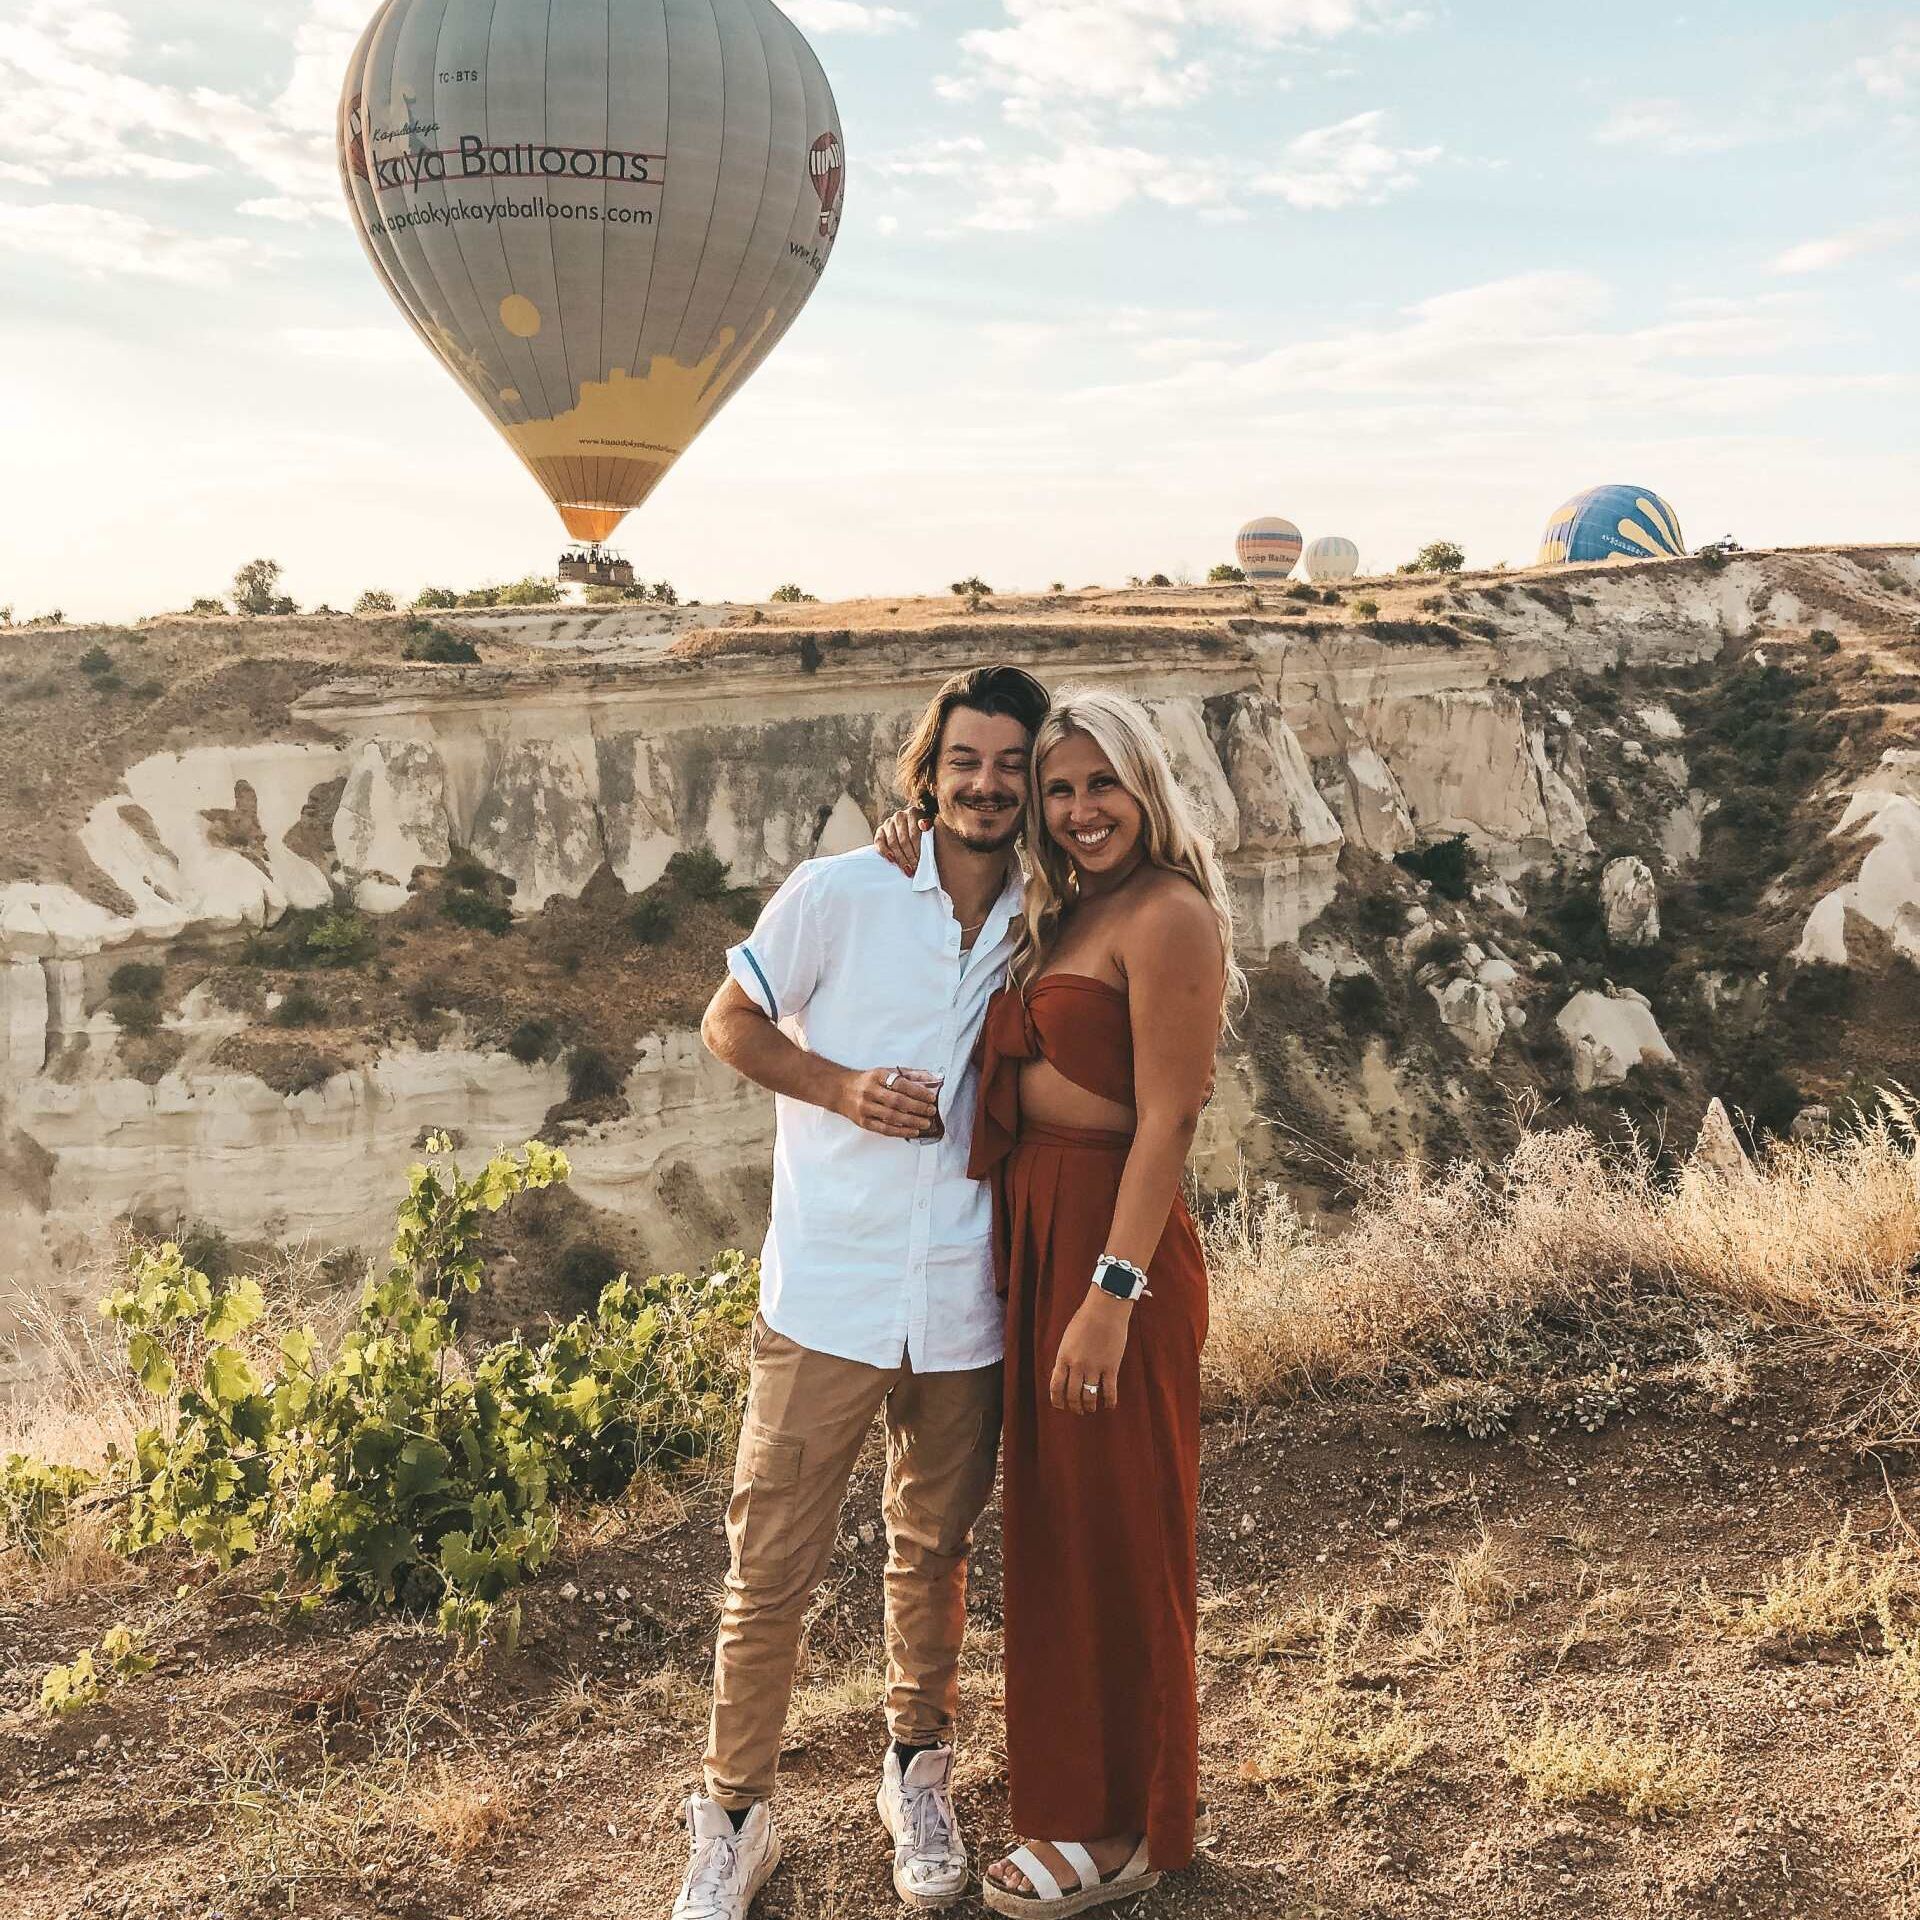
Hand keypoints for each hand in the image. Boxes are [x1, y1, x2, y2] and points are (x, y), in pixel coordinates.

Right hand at [837, 1065, 940, 1138]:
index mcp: (877, 1076)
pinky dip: (901, 1131)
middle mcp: (870, 1091)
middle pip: (897, 1101)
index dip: (918, 1092)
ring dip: (912, 1121)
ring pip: (892, 1117)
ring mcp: (865, 1108)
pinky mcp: (863, 1122)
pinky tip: (913, 1131)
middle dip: (917, 1107)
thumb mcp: (885, 1072)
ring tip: (925, 1123)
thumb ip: (909, 1075)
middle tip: (931, 1111)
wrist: (841, 1090)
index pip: (901, 1084)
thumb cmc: (868, 1081)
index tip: (931, 1097)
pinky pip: (884, 1129)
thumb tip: (933, 1079)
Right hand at [874, 808, 924, 875]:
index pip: (914, 834)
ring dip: (900, 858)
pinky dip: (885, 852)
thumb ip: (930, 827)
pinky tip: (892, 861)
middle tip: (914, 869)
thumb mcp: (932, 829)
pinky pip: (879, 843)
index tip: (921, 862)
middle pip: (903, 840)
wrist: (915, 836)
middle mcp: (899, 815)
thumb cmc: (926, 834)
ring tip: (906, 869)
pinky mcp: (880, 831)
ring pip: (892, 843)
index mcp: (913, 812)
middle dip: (909, 857)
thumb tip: (924, 824)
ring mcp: (888, 823)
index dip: (917, 850)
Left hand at [1050, 1290, 1132, 1415]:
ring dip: (1089, 1406)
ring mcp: (1094, 1367)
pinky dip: (1109, 1402)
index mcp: (1064, 1357)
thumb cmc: (1085, 1319)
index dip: (1057, 1400)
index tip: (1061, 1406)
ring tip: (1091, 1408)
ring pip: (1089, 1397)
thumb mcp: (1068, 1338)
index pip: (1056, 1386)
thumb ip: (1065, 1357)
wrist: (1105, 1309)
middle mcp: (1077, 1365)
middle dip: (1075, 1407)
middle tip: (1078, 1410)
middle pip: (1072, 1395)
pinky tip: (1109, 1405)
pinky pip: (1109, 1391)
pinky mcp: (1111, 1367)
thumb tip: (1063, 1375)